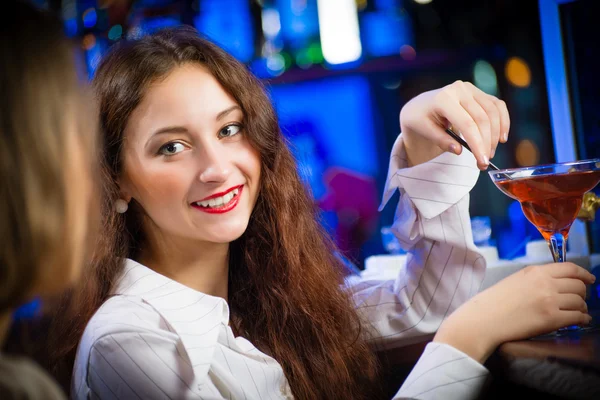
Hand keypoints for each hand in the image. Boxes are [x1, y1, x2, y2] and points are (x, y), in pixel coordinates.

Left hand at [400, 80, 509, 169]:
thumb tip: (459, 150)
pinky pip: (497, 106)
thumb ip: (441, 140)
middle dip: (487, 144)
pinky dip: (503, 121)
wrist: (420, 105)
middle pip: (482, 119)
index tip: (481, 162)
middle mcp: (459, 90)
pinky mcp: (478, 92)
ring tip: (489, 153)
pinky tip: (502, 137)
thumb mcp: (424, 130)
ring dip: (495, 135)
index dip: (477, 144)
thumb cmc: (420, 119)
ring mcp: (470, 89)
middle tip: (483, 163)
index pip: (466, 124)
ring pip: (493, 113)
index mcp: (443, 99)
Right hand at [434, 262, 594, 362]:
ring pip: (580, 301)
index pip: (570, 268)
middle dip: (582, 292)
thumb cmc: (494, 302)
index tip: (589, 279)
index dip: (583, 274)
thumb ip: (536, 279)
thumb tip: (556, 283)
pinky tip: (579, 321)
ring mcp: (550, 300)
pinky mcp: (552, 319)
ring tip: (577, 312)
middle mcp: (545, 283)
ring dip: (581, 307)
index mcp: (535, 271)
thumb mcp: (515, 280)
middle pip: (578, 284)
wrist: (484, 319)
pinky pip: (578, 317)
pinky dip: (582, 319)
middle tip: (579, 299)